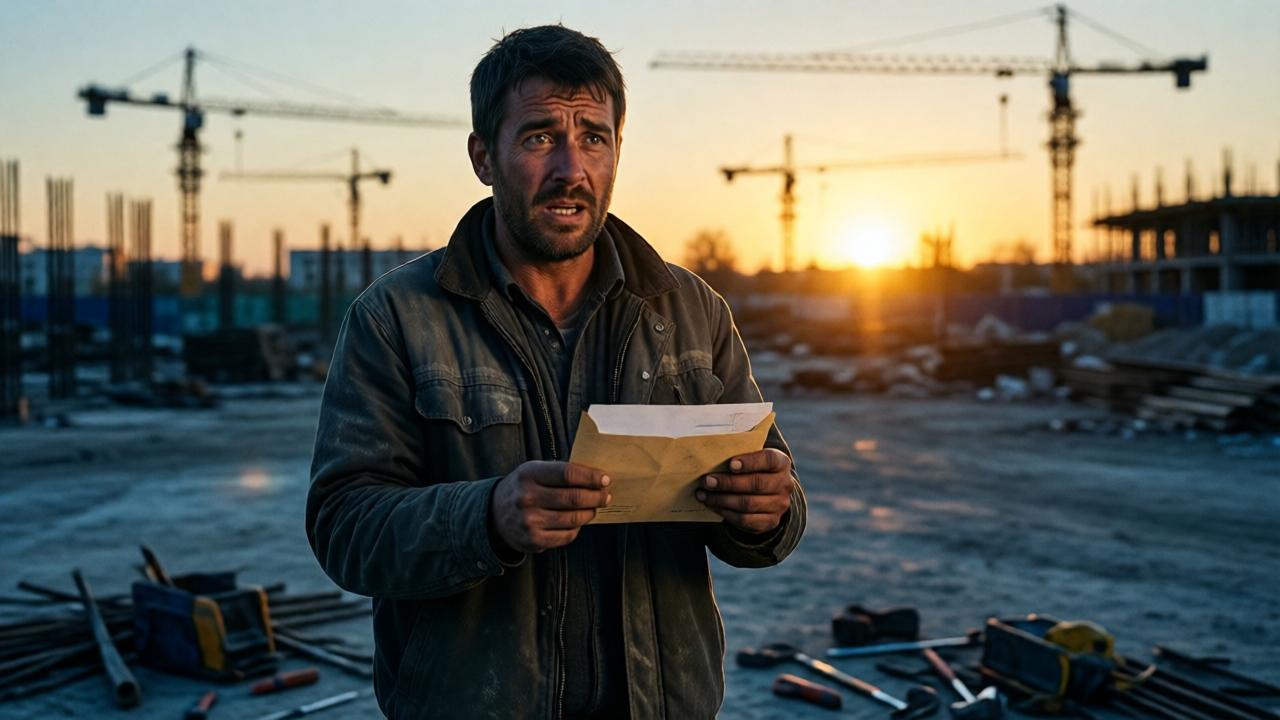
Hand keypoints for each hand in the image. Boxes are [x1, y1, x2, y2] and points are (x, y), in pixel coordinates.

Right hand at [490, 461, 610, 553]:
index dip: (591, 477)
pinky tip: (577, 522)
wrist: (494, 515)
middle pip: (574, 497)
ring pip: (574, 518)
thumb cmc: (523, 489)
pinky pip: (567, 535)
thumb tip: (596, 478)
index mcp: (529, 474)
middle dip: (596, 497)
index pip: (568, 474)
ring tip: (594, 509)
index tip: (605, 479)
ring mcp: (529, 520)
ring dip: (590, 513)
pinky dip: (577, 529)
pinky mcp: (533, 540)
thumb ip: (560, 472)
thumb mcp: (534, 471)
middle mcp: (527, 497)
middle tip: (606, 496)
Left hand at [696, 448, 792, 533]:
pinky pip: (745, 520)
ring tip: (703, 494)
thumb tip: (711, 454)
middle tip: (707, 481)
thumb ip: (740, 453)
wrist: (770, 493)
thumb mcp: (753, 457)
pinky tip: (712, 505)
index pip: (769, 460)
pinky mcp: (770, 521)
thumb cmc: (754, 469)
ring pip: (748, 504)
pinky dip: (725, 512)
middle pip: (756, 484)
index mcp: (782, 463)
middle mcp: (784, 484)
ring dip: (721, 500)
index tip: (730, 464)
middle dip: (728, 483)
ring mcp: (779, 505)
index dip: (750, 462)